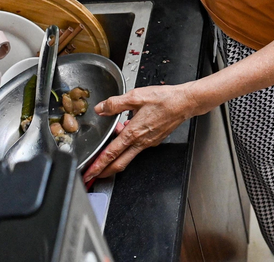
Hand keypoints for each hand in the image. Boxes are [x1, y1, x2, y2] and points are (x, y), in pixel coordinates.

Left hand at [83, 85, 201, 181]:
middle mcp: (141, 142)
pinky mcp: (154, 140)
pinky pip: (137, 147)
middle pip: (119, 164)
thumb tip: (101, 109)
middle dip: (104, 172)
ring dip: (115, 157)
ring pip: (128, 156)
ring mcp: (148, 143)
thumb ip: (115, 103)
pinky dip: (128, 146)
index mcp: (133, 133)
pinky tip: (126, 134)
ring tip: (108, 149)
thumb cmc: (164, 99)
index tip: (89, 173)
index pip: (111, 154)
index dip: (98, 165)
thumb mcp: (135, 96)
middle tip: (93, 176)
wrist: (184, 102)